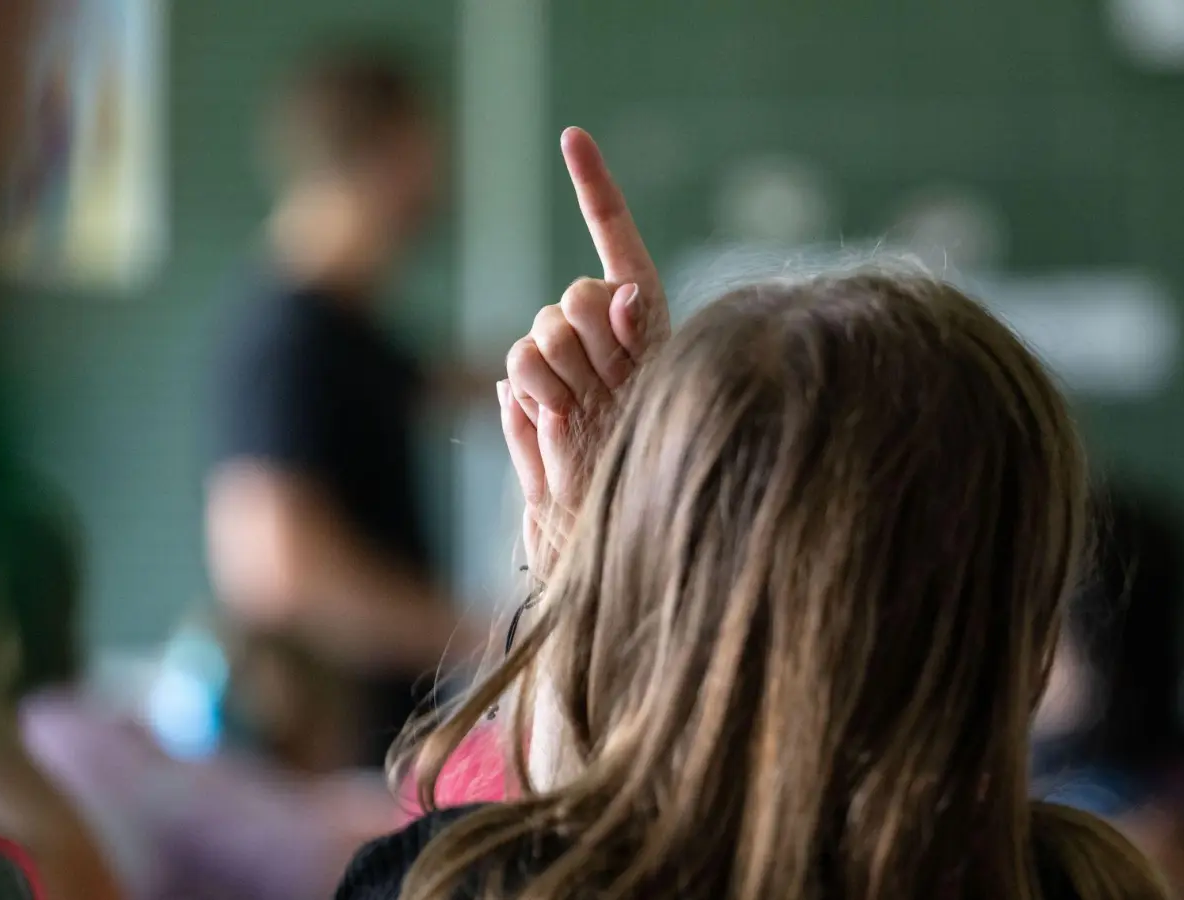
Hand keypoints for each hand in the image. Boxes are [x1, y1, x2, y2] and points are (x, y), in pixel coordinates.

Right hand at [499, 128, 668, 568]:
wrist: (616, 531)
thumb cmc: (662, 468)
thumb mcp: (665, 398)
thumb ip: (642, 341)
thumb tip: (623, 293)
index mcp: (644, 314)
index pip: (614, 234)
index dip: (594, 184)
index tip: (572, 135)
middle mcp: (597, 330)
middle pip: (573, 295)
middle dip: (593, 340)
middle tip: (614, 391)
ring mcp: (559, 360)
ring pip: (539, 333)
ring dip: (564, 375)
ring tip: (591, 420)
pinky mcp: (527, 394)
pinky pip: (518, 372)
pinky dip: (540, 398)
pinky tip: (561, 426)